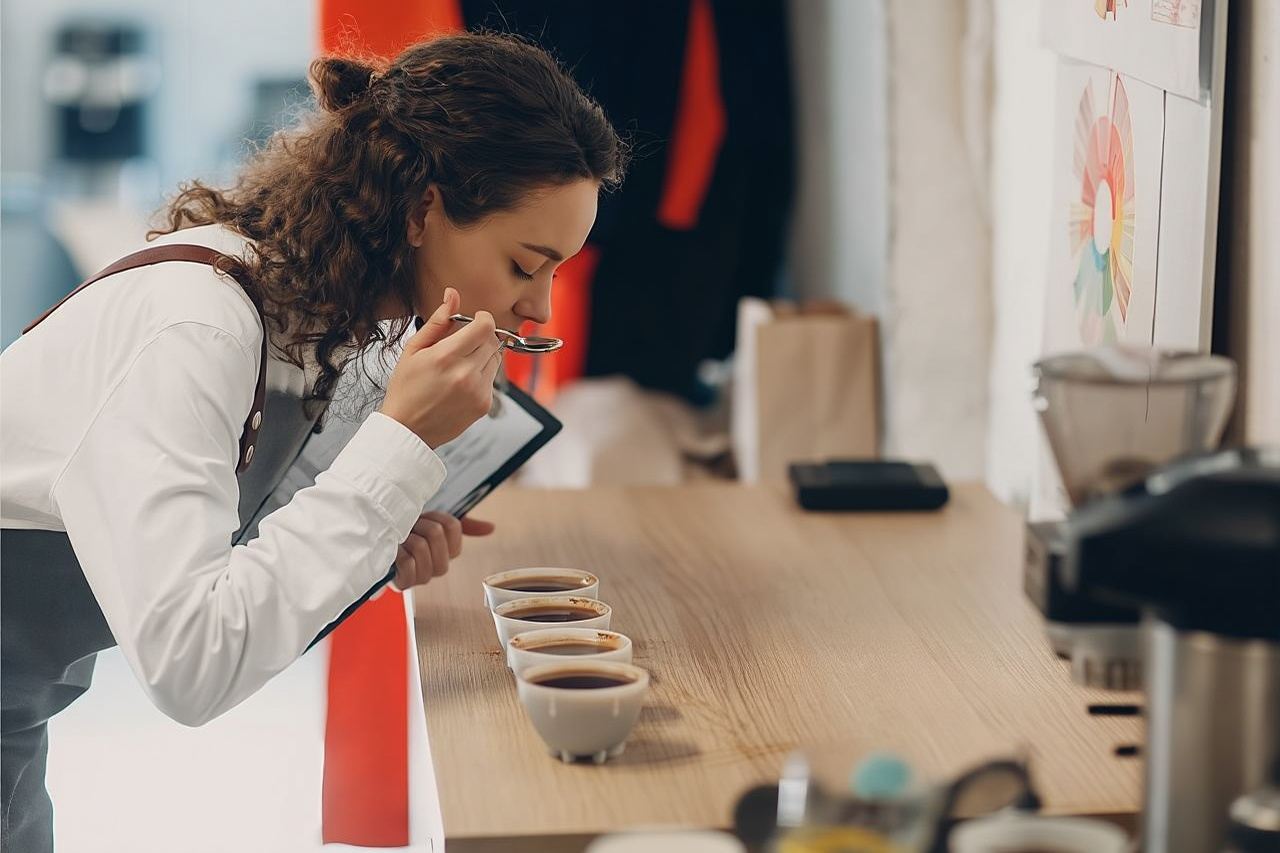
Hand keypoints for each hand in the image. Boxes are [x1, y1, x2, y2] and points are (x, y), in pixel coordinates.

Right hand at [379, 287, 503, 447]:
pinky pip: (492, 379)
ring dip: (484, 355)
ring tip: (460, 364)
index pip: (485, 326)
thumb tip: (453, 295)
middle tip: (464, 343)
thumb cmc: (406, 388)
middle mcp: (465, 374)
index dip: (483, 318)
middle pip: (493, 340)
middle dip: (482, 336)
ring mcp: (477, 391)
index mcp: (446, 357)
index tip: (475, 320)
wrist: (407, 429)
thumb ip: (437, 321)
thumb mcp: (413, 350)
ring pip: (496, 359)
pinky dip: (482, 375)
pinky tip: (461, 382)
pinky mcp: (484, 405)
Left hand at [391, 512, 496, 590]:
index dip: (436, 518)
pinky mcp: (405, 583)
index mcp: (449, 551)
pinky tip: (393, 552)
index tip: (425, 518)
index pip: (452, 527)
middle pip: (435, 535)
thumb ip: (463, 525)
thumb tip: (492, 527)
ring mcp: (422, 577)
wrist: (380, 538)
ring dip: (406, 537)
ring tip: (399, 539)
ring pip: (420, 548)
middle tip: (409, 528)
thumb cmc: (408, 531)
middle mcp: (439, 567)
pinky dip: (398, 553)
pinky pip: (408, 565)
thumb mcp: (434, 522)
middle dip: (419, 525)